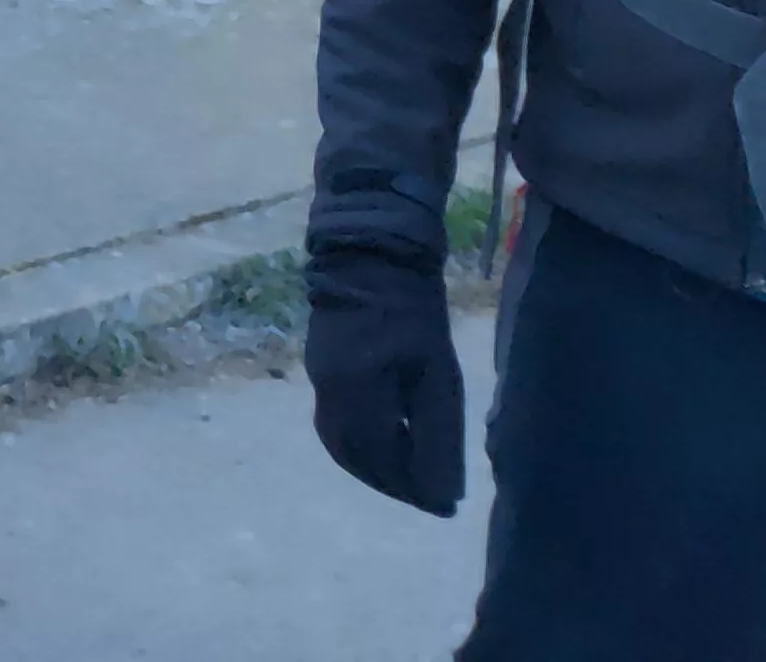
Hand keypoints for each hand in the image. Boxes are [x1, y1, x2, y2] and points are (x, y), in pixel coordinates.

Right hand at [305, 237, 463, 514]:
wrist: (370, 258)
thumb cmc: (414, 314)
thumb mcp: (437, 375)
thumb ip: (437, 434)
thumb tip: (443, 493)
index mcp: (358, 395)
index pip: (383, 462)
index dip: (414, 490)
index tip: (446, 507)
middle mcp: (329, 395)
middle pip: (354, 458)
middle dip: (390, 484)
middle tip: (427, 498)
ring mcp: (319, 381)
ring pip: (340, 444)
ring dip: (372, 468)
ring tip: (406, 477)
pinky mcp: (320, 369)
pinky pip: (335, 423)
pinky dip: (359, 445)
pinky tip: (385, 441)